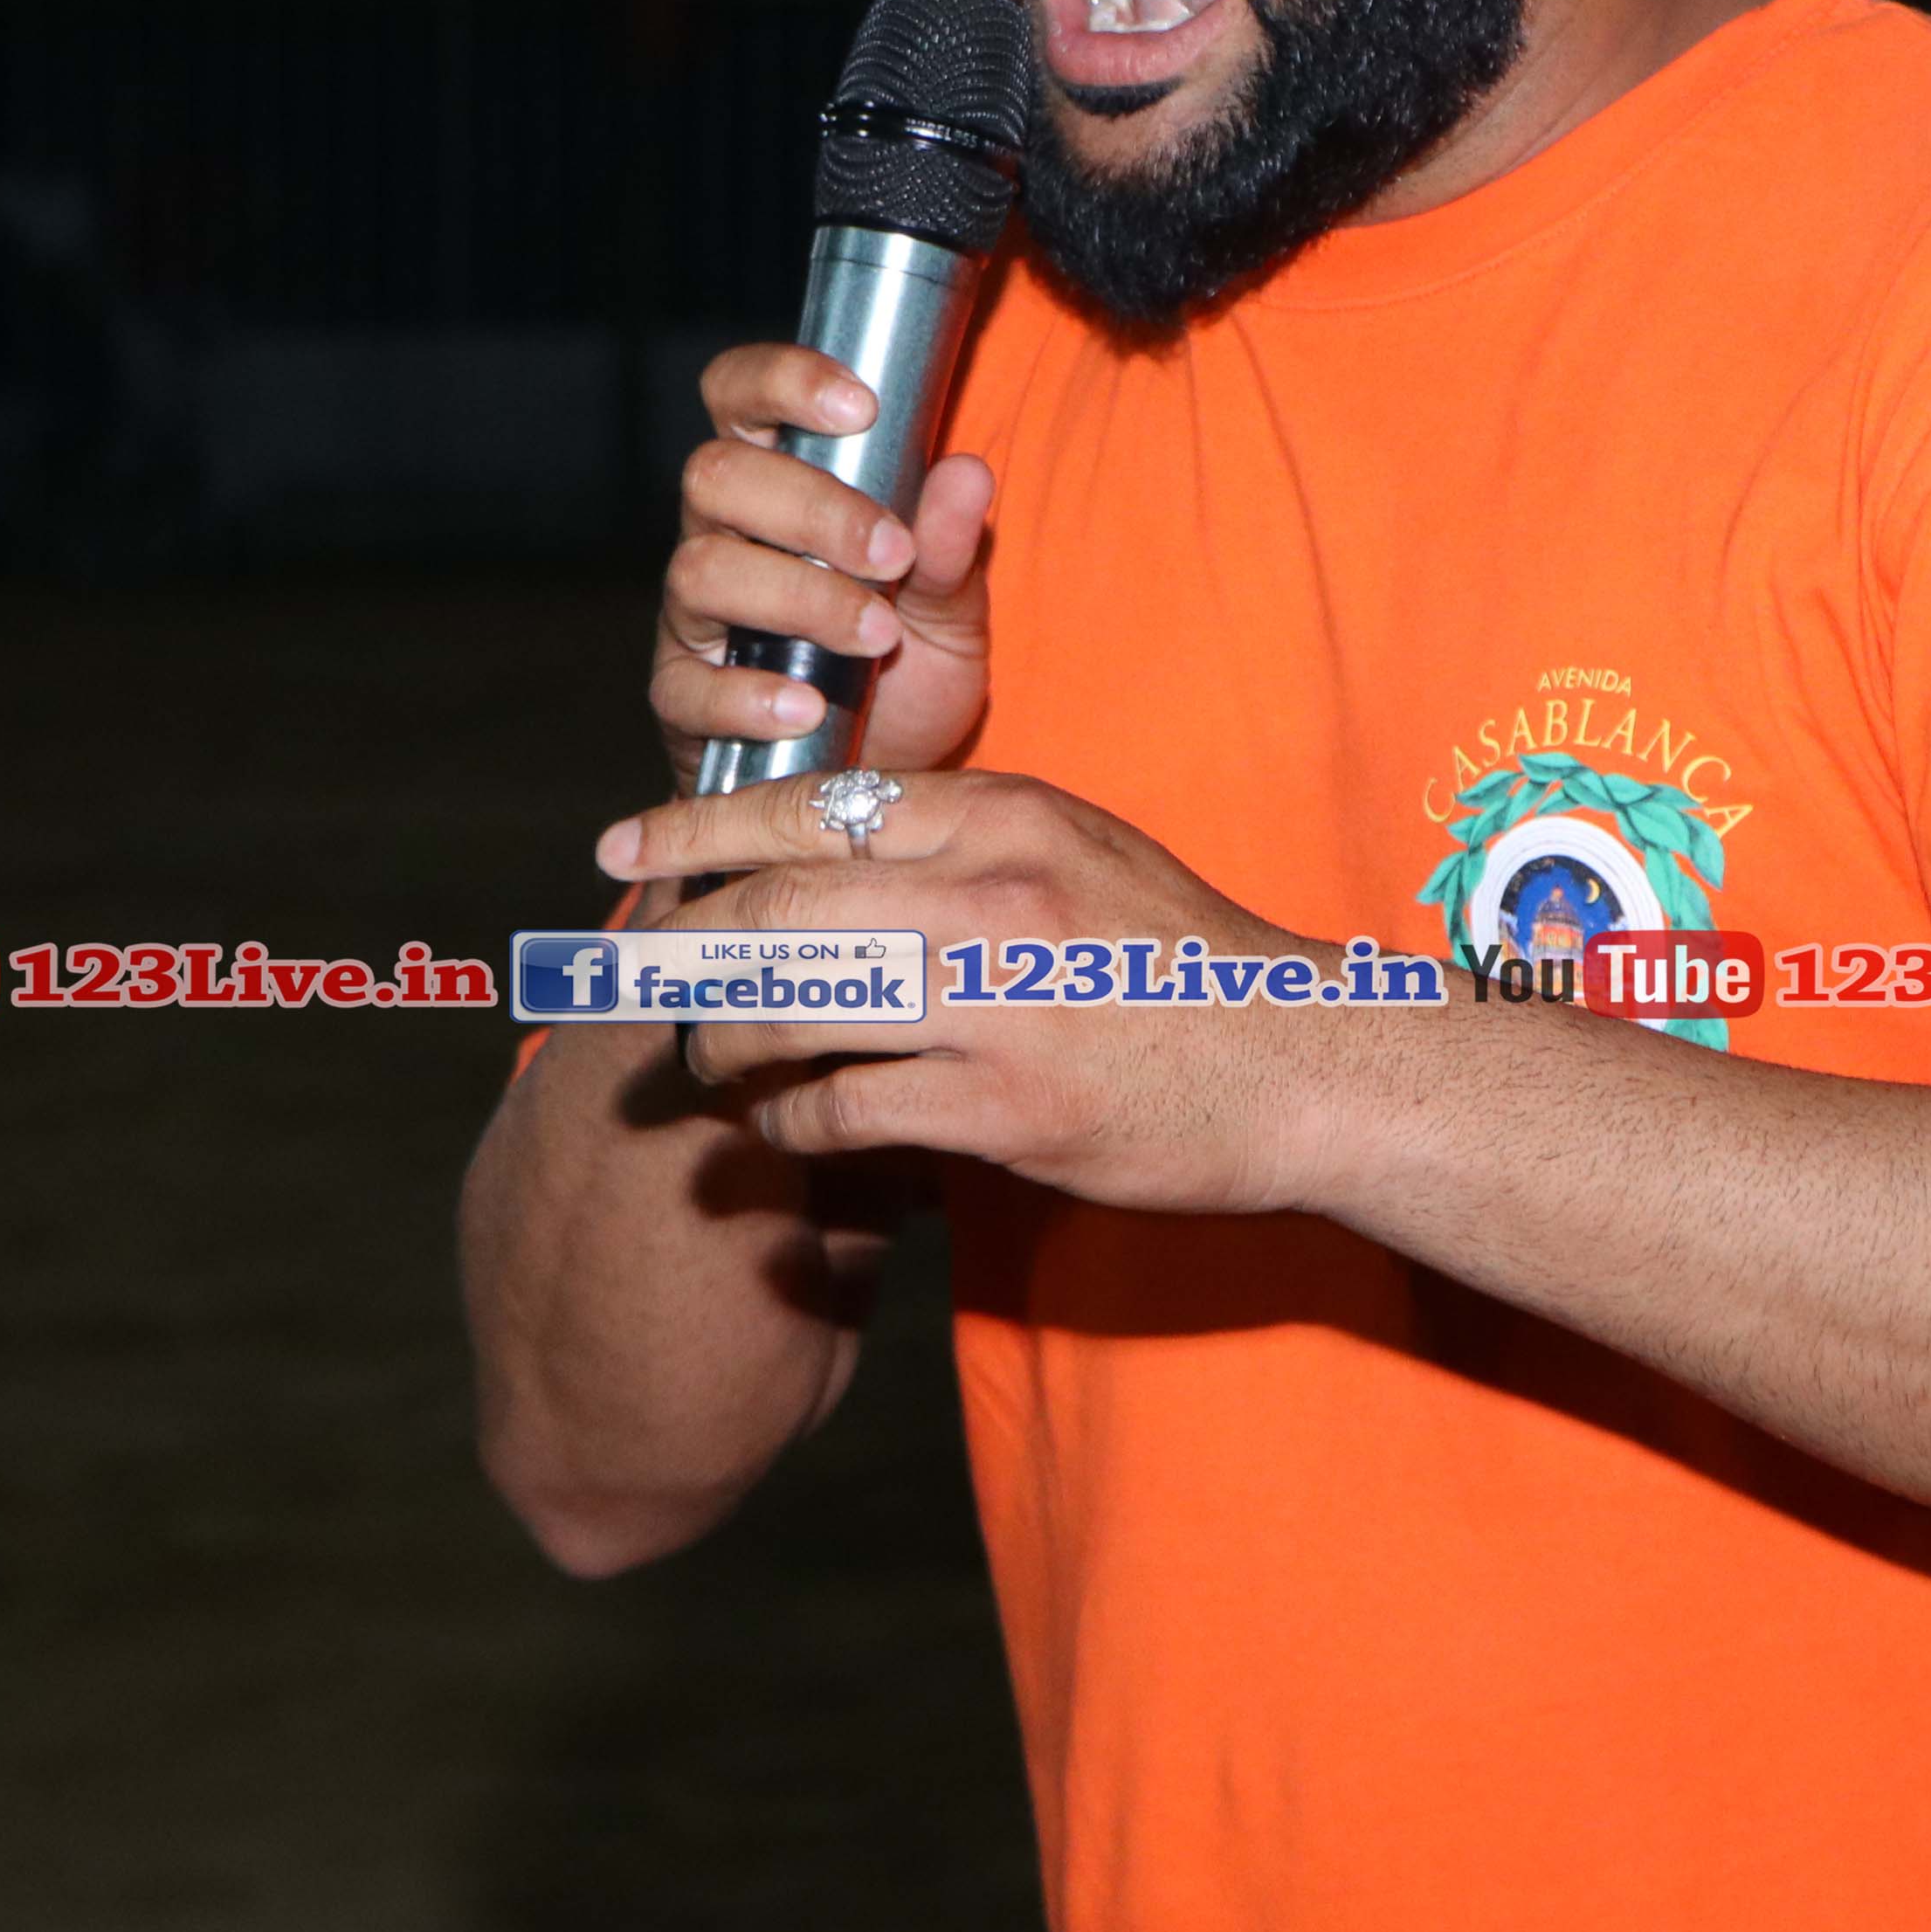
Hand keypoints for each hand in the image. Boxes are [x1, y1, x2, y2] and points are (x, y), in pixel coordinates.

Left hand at [595, 767, 1386, 1217]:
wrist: (1301, 1067)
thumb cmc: (1180, 961)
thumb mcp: (1080, 851)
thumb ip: (963, 839)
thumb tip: (826, 848)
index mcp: (1006, 817)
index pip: (813, 805)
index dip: (699, 829)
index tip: (629, 849)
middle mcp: (992, 897)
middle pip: (777, 908)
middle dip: (682, 946)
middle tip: (632, 972)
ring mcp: (996, 1006)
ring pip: (791, 1011)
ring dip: (722, 1042)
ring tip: (701, 1058)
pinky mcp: (1003, 1111)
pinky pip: (843, 1110)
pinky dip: (791, 1122)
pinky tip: (785, 1126)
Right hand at [654, 344, 999, 786]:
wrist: (875, 785)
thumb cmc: (904, 671)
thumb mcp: (951, 609)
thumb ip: (954, 546)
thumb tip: (969, 471)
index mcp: (776, 483)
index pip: (739, 394)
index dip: (783, 380)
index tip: (861, 407)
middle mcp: (719, 534)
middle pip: (717, 476)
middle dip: (812, 509)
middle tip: (895, 555)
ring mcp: (694, 616)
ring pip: (701, 570)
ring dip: (798, 598)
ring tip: (876, 637)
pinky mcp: (682, 698)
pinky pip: (688, 687)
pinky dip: (751, 696)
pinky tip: (810, 706)